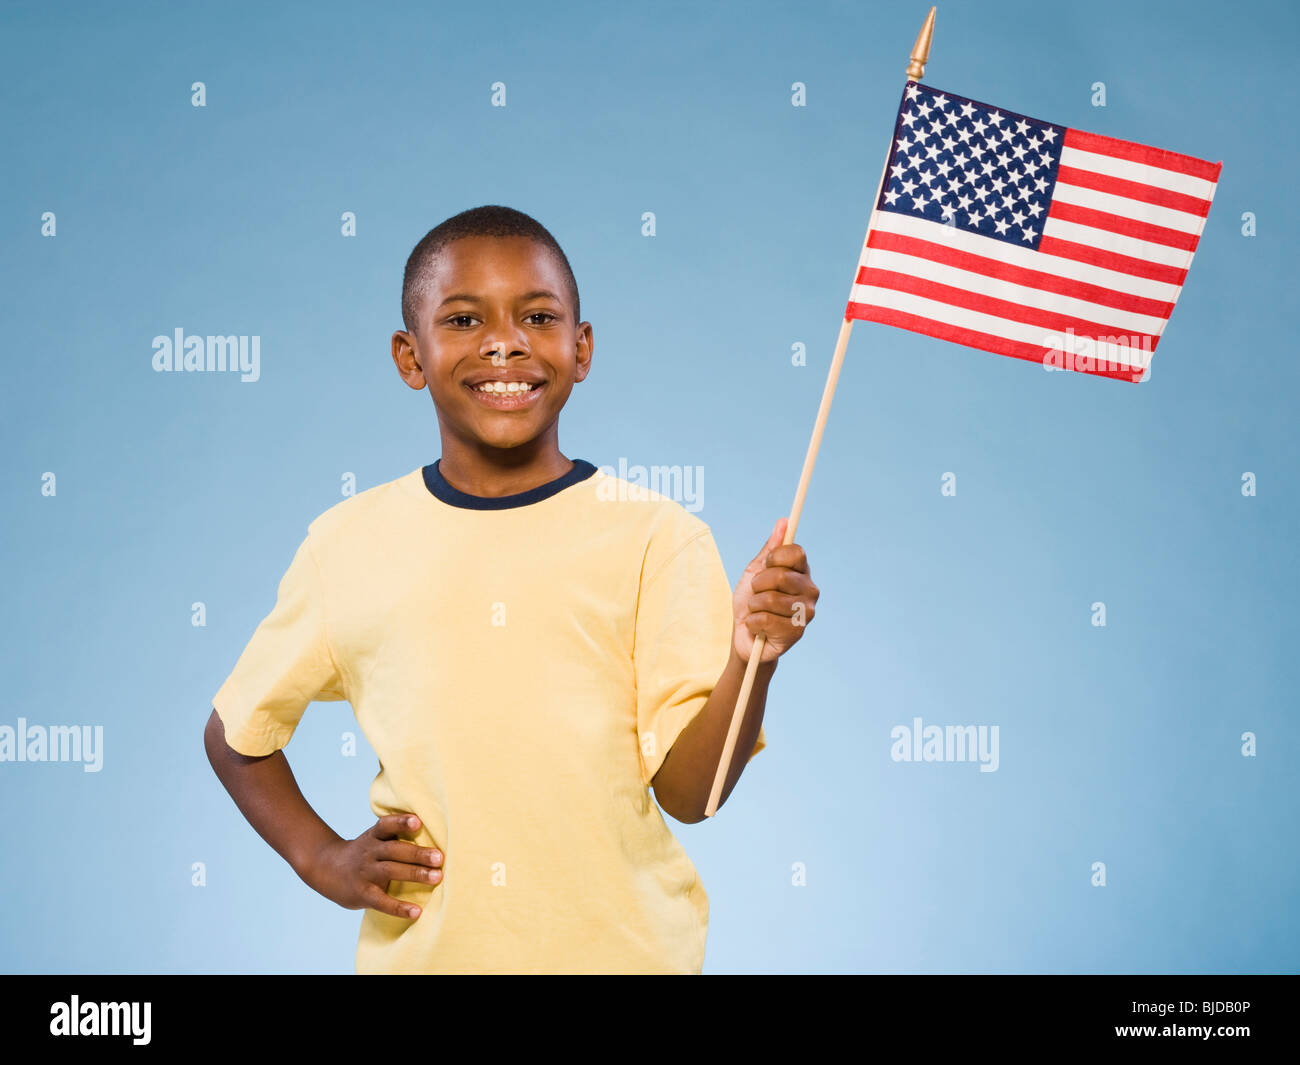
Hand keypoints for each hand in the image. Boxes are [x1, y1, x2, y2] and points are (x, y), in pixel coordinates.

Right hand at [302, 813, 442, 919]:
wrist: (326, 868)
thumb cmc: (363, 854)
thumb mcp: (373, 840)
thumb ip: (396, 837)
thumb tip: (433, 838)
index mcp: (374, 836)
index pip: (386, 825)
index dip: (401, 822)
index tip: (418, 822)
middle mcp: (370, 852)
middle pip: (395, 850)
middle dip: (418, 853)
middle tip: (439, 857)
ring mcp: (365, 872)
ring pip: (391, 871)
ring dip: (415, 874)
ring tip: (437, 877)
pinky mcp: (362, 893)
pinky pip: (381, 901)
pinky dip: (399, 907)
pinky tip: (416, 912)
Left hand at [733, 517, 818, 663]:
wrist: (744, 636)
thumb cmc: (750, 602)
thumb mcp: (755, 571)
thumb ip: (770, 549)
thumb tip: (783, 522)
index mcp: (802, 572)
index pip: (795, 552)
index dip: (774, 558)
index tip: (765, 567)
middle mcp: (810, 590)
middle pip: (781, 575)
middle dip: (757, 585)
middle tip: (756, 594)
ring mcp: (806, 612)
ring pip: (770, 599)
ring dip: (753, 606)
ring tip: (756, 612)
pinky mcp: (797, 632)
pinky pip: (765, 619)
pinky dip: (753, 622)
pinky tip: (758, 627)